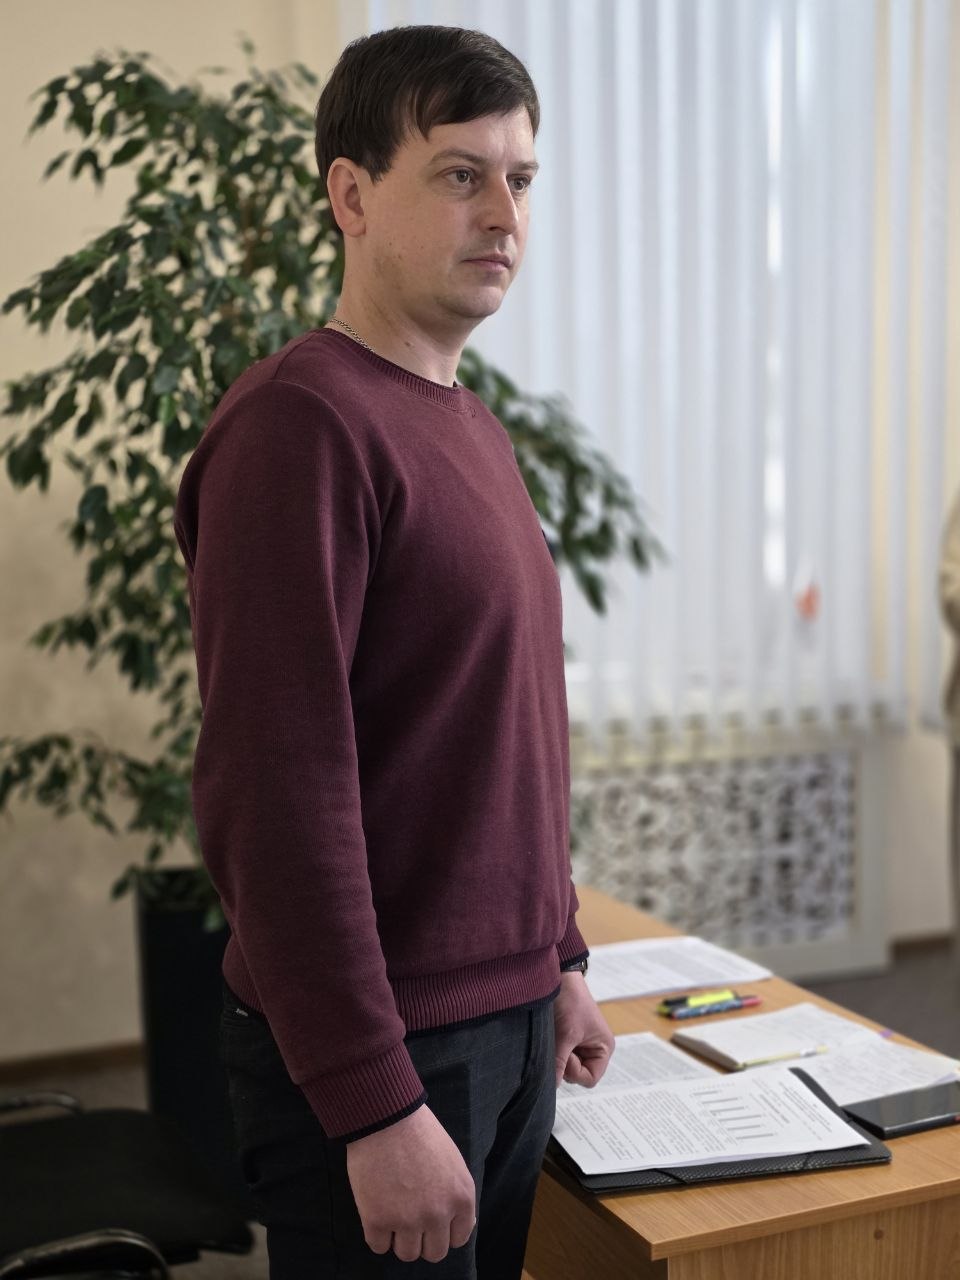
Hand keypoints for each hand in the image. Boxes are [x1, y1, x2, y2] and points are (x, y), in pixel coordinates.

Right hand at [345, 1104, 476, 1262]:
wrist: (386, 1116)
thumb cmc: (420, 1133)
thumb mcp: (453, 1162)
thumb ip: (457, 1196)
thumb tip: (462, 1225)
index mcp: (461, 1198)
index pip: (458, 1239)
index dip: (443, 1230)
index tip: (431, 1220)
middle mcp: (438, 1214)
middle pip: (433, 1253)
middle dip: (423, 1238)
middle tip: (410, 1217)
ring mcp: (407, 1220)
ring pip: (407, 1254)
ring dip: (399, 1238)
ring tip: (392, 1212)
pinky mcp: (377, 1220)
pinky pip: (378, 1246)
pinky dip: (377, 1234)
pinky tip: (376, 1211)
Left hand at [554, 970, 615, 1086]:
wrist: (559, 976)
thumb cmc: (570, 1001)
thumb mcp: (565, 1034)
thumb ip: (559, 1062)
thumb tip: (552, 1086)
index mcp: (603, 1048)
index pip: (590, 1078)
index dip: (575, 1072)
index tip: (566, 1054)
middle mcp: (594, 1048)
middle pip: (577, 1074)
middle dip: (565, 1063)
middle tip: (558, 1043)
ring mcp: (580, 1044)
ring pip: (566, 1065)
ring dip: (557, 1055)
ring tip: (554, 1036)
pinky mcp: (567, 1038)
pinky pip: (560, 1054)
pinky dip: (554, 1049)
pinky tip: (551, 1036)